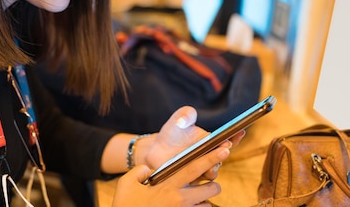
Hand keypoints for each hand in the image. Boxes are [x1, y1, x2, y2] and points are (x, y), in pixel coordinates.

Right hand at [111, 146, 230, 206]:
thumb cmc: (125, 205)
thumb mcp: (127, 183)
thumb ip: (140, 170)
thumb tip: (149, 169)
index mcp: (168, 185)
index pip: (194, 167)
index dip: (211, 157)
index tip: (225, 149)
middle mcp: (179, 200)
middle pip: (211, 188)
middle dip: (212, 184)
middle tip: (206, 183)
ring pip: (207, 205)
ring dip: (203, 201)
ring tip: (193, 199)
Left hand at [144, 106, 244, 175]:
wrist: (157, 148)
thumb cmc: (172, 133)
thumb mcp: (178, 120)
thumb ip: (185, 114)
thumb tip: (185, 120)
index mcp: (211, 141)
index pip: (228, 139)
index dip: (235, 136)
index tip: (239, 131)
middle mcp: (209, 156)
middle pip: (222, 157)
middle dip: (224, 152)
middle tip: (225, 148)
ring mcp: (201, 169)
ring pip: (212, 172)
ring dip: (213, 169)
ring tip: (211, 165)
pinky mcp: (191, 179)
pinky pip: (197, 182)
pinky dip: (198, 180)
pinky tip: (193, 177)